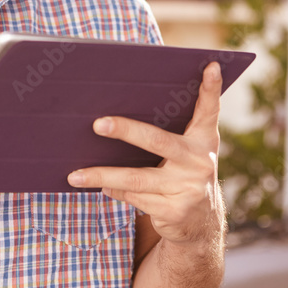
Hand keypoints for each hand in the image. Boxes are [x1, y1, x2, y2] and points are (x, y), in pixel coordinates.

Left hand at [67, 61, 224, 244]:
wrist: (202, 223)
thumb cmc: (184, 172)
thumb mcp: (188, 150)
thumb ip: (171, 130)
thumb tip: (119, 115)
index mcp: (204, 139)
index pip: (209, 109)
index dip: (211, 87)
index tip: (211, 65)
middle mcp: (200, 161)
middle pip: (157, 141)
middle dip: (125, 130)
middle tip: (98, 124)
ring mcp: (188, 188)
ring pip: (136, 179)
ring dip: (103, 175)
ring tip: (75, 175)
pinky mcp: (174, 212)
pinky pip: (136, 198)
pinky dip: (116, 191)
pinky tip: (102, 186)